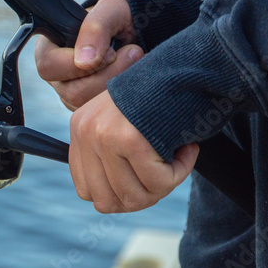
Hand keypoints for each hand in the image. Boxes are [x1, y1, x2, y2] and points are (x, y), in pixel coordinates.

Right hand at [34, 0, 144, 110]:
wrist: (143, 30)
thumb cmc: (121, 15)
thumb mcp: (111, 10)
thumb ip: (95, 28)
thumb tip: (83, 62)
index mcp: (49, 48)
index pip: (49, 66)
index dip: (78, 64)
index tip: (110, 52)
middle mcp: (57, 75)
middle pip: (72, 92)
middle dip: (108, 75)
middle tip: (132, 53)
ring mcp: (73, 94)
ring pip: (90, 106)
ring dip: (118, 85)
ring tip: (135, 60)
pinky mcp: (91, 107)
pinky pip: (104, 112)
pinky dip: (123, 96)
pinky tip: (132, 76)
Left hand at [70, 91, 198, 212]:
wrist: (186, 65)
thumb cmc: (161, 99)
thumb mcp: (124, 122)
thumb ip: (110, 158)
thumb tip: (111, 202)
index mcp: (79, 129)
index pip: (88, 192)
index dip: (121, 195)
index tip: (146, 177)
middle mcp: (86, 131)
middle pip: (109, 202)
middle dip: (144, 196)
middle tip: (167, 174)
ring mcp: (104, 135)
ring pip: (134, 197)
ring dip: (164, 185)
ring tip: (179, 158)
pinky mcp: (128, 138)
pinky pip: (158, 182)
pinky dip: (181, 172)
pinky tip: (188, 148)